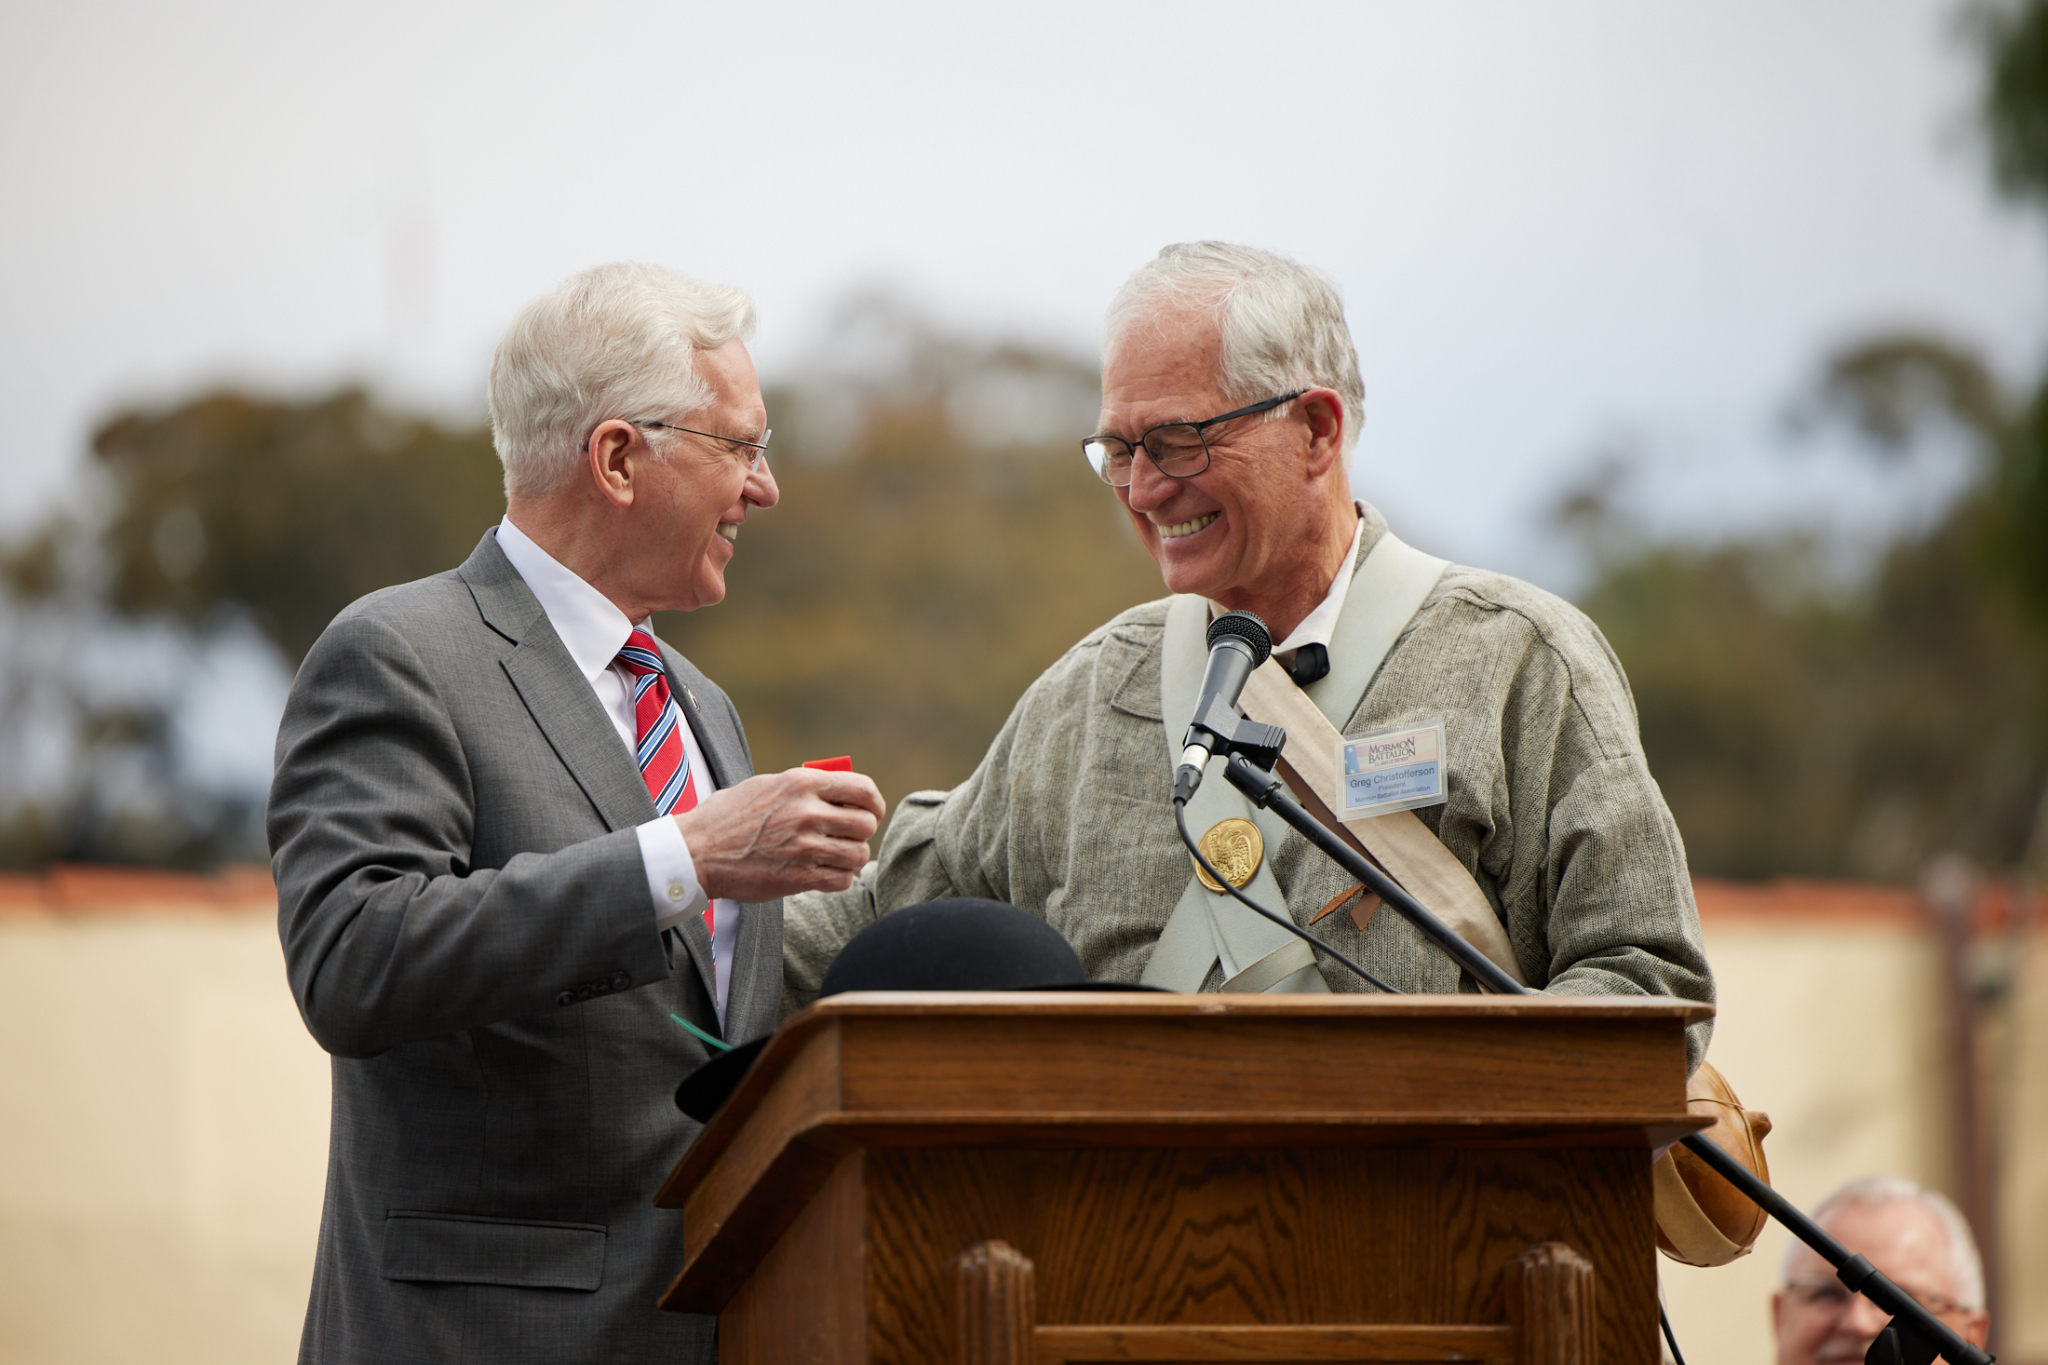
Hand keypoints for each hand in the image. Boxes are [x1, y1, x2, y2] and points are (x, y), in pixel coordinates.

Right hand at [674, 767, 886, 901]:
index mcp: (801, 783)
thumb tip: (839, 790)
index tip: (870, 812)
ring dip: (851, 858)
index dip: (873, 803)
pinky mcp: (798, 877)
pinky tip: (824, 873)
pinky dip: (839, 878)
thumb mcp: (767, 786)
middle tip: (849, 837)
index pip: (863, 789)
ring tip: (835, 857)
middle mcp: (807, 812)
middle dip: (862, 832)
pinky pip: (842, 879)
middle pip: (866, 824)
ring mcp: (804, 846)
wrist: (698, 852)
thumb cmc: (729, 817)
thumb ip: (804, 787)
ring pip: (858, 854)